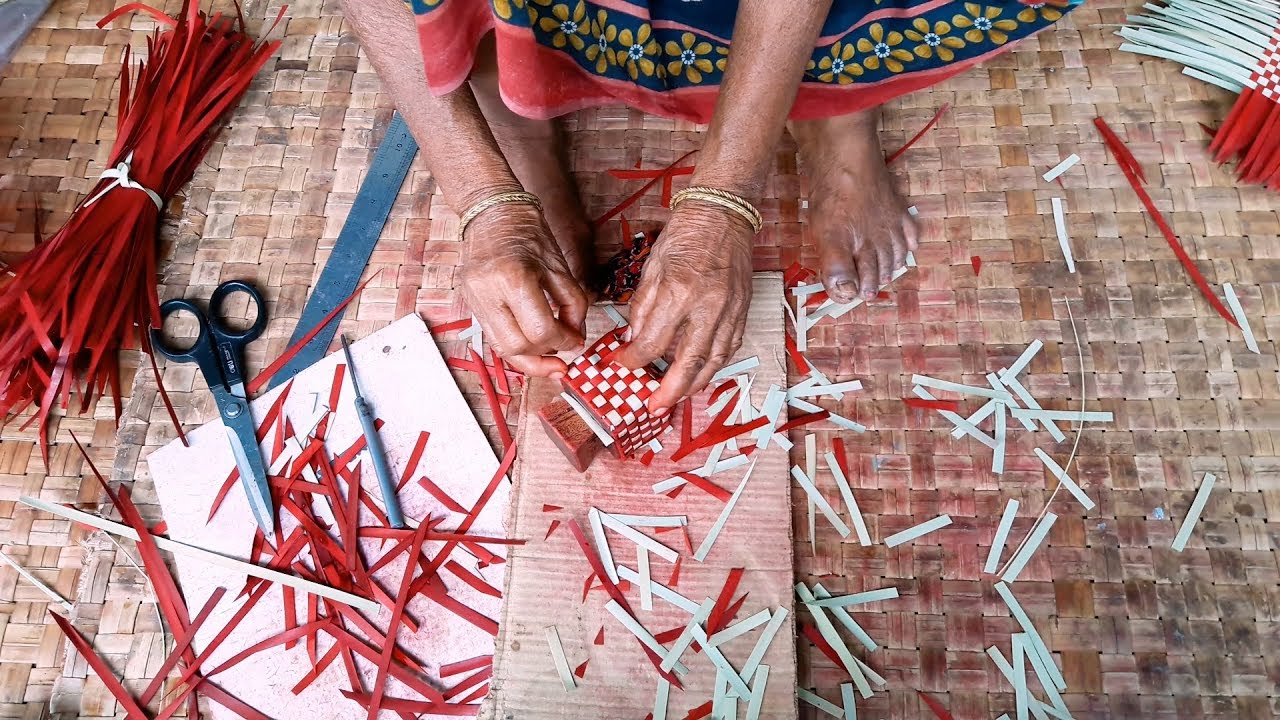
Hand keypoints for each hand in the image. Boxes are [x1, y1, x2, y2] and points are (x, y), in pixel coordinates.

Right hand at [459, 202, 588, 376]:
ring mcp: (474, 300)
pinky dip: (515, 344)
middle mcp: (488, 293)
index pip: (540, 331)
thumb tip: (576, 337)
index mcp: (513, 279)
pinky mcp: (471, 304)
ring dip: (528, 358)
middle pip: (517, 347)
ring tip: (549, 353)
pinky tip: (531, 343)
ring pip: (501, 349)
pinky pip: (494, 336)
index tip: (575, 341)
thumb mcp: (559, 266)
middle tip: (563, 351)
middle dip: (545, 355)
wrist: (492, 211)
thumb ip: (573, 304)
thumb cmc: (527, 231)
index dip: (563, 342)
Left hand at [614, 203, 754, 413]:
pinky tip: (702, 375)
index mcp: (678, 293)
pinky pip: (730, 348)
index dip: (634, 360)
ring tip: (678, 398)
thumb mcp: (652, 267)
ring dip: (695, 386)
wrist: (723, 216)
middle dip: (669, 391)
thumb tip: (635, 338)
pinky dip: (715, 366)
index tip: (622, 364)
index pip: (653, 342)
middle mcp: (706, 307)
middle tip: (654, 408)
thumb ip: (643, 306)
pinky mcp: (742, 311)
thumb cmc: (685, 236)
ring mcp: (729, 311)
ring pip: (714, 362)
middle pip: (687, 363)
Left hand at [810, 157, 918, 302]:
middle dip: (877, 279)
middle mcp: (882, 238)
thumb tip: (846, 293)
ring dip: (893, 264)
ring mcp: (891, 220)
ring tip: (889, 273)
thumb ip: (837, 267)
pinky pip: (909, 227)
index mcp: (864, 248)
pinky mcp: (894, 203)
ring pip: (897, 250)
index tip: (857, 296)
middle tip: (871, 289)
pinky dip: (911, 240)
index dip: (860, 288)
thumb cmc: (834, 196)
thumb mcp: (826, 236)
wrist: (846, 156)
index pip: (865, 277)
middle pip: (883, 265)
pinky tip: (911, 247)